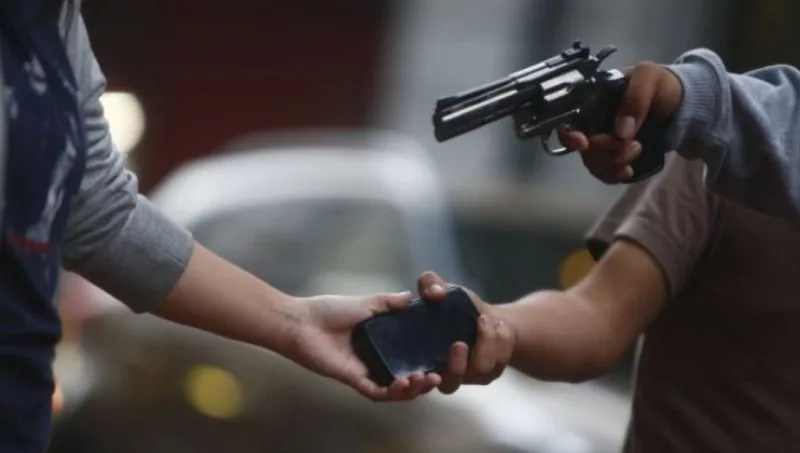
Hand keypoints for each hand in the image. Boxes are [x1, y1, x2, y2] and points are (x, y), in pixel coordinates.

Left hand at [289, 291, 441, 400]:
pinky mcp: (354, 379)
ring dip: (411, 389)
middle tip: (436, 376)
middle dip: (423, 380)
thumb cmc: (329, 311)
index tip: (440, 356)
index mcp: (379, 341)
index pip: (407, 354)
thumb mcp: (365, 303)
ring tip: (423, 380)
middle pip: (404, 375)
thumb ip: (388, 302)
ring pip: (393, 388)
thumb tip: (411, 297)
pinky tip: (403, 384)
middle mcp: (375, 358)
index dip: (424, 358)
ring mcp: (365, 370)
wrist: (302, 322)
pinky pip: (375, 392)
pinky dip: (390, 392)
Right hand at [416, 271, 515, 393]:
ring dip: (486, 342)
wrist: (482, 315)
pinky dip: (501, 340)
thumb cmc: (453, 306)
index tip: (421, 373)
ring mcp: (471, 376)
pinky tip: (499, 324)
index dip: (418, 384)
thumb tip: (436, 294)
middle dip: (455, 367)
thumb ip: (430, 284)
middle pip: (449, 386)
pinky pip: (500, 361)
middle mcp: (444, 375)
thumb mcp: (439, 288)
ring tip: (485, 319)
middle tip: (459, 343)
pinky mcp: (491, 372)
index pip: (415, 385)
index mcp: (421, 360)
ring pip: (481, 369)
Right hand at [558, 61, 682, 182]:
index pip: (567, 118)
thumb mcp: (649, 76)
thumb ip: (635, 97)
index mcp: (592, 99)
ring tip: (639, 149)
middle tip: (634, 145)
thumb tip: (621, 133)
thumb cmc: (661, 84)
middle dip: (604, 150)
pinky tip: (628, 172)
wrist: (683, 104)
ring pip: (591, 161)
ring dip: (612, 163)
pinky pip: (603, 172)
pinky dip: (613, 175)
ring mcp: (602, 140)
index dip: (569, 133)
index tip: (583, 143)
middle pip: (581, 145)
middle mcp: (591, 121)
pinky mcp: (613, 155)